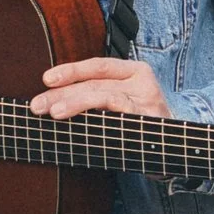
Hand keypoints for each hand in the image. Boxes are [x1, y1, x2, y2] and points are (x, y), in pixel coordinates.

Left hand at [32, 57, 171, 119]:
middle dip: (62, 94)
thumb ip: (96, 94)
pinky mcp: (149, 123)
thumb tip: (52, 99)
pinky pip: (119, 116)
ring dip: (75, 103)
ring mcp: (148, 103)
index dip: (71, 70)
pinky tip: (81, 125)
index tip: (46, 80)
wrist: (176, 147)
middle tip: (37, 105)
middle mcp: (143, 83)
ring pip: (105, 97)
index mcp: (134, 71)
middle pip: (95, 83)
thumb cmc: (140, 122)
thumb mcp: (121, 101)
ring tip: (54, 113)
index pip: (98, 65)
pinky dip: (97, 119)